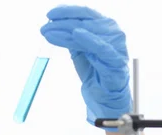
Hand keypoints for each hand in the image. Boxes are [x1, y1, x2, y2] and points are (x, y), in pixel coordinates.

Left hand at [40, 5, 131, 131]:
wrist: (104, 95)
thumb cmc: (94, 71)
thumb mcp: (78, 50)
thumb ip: (70, 37)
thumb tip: (53, 24)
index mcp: (105, 27)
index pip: (85, 13)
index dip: (67, 11)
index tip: (49, 14)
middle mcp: (113, 33)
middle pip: (85, 22)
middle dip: (62, 24)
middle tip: (44, 28)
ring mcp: (117, 46)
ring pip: (90, 33)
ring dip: (66, 32)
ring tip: (49, 33)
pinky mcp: (116, 62)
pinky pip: (102, 48)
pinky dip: (89, 39)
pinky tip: (76, 34)